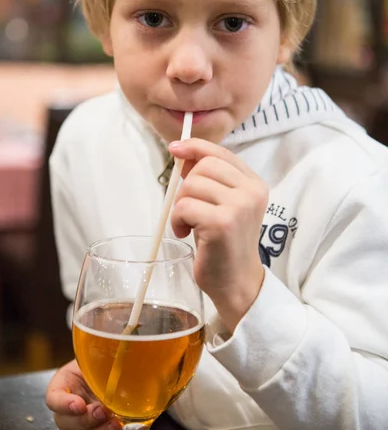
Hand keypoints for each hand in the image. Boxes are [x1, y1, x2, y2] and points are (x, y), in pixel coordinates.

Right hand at [46, 359, 123, 429]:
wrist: (113, 368)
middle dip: (85, 420)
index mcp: (63, 384)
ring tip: (115, 424)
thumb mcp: (97, 356)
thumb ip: (98, 360)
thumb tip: (111, 357)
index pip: (54, 398)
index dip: (63, 404)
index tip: (78, 404)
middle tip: (102, 411)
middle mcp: (68, 407)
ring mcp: (80, 423)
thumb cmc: (102, 359)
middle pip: (65, 423)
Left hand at [169, 138, 266, 331]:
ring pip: (191, 185)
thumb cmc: (224, 243)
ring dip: (180, 206)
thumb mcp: (222, 204)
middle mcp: (252, 191)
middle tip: (188, 211)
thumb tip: (183, 152)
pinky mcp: (222, 223)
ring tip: (188, 225)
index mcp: (254, 184)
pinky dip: (177, 220)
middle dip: (186, 187)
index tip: (176, 149)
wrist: (236, 282)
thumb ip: (209, 179)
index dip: (195, 147)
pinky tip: (185, 234)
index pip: (220, 153)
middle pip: (204, 166)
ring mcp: (239, 206)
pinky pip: (184, 207)